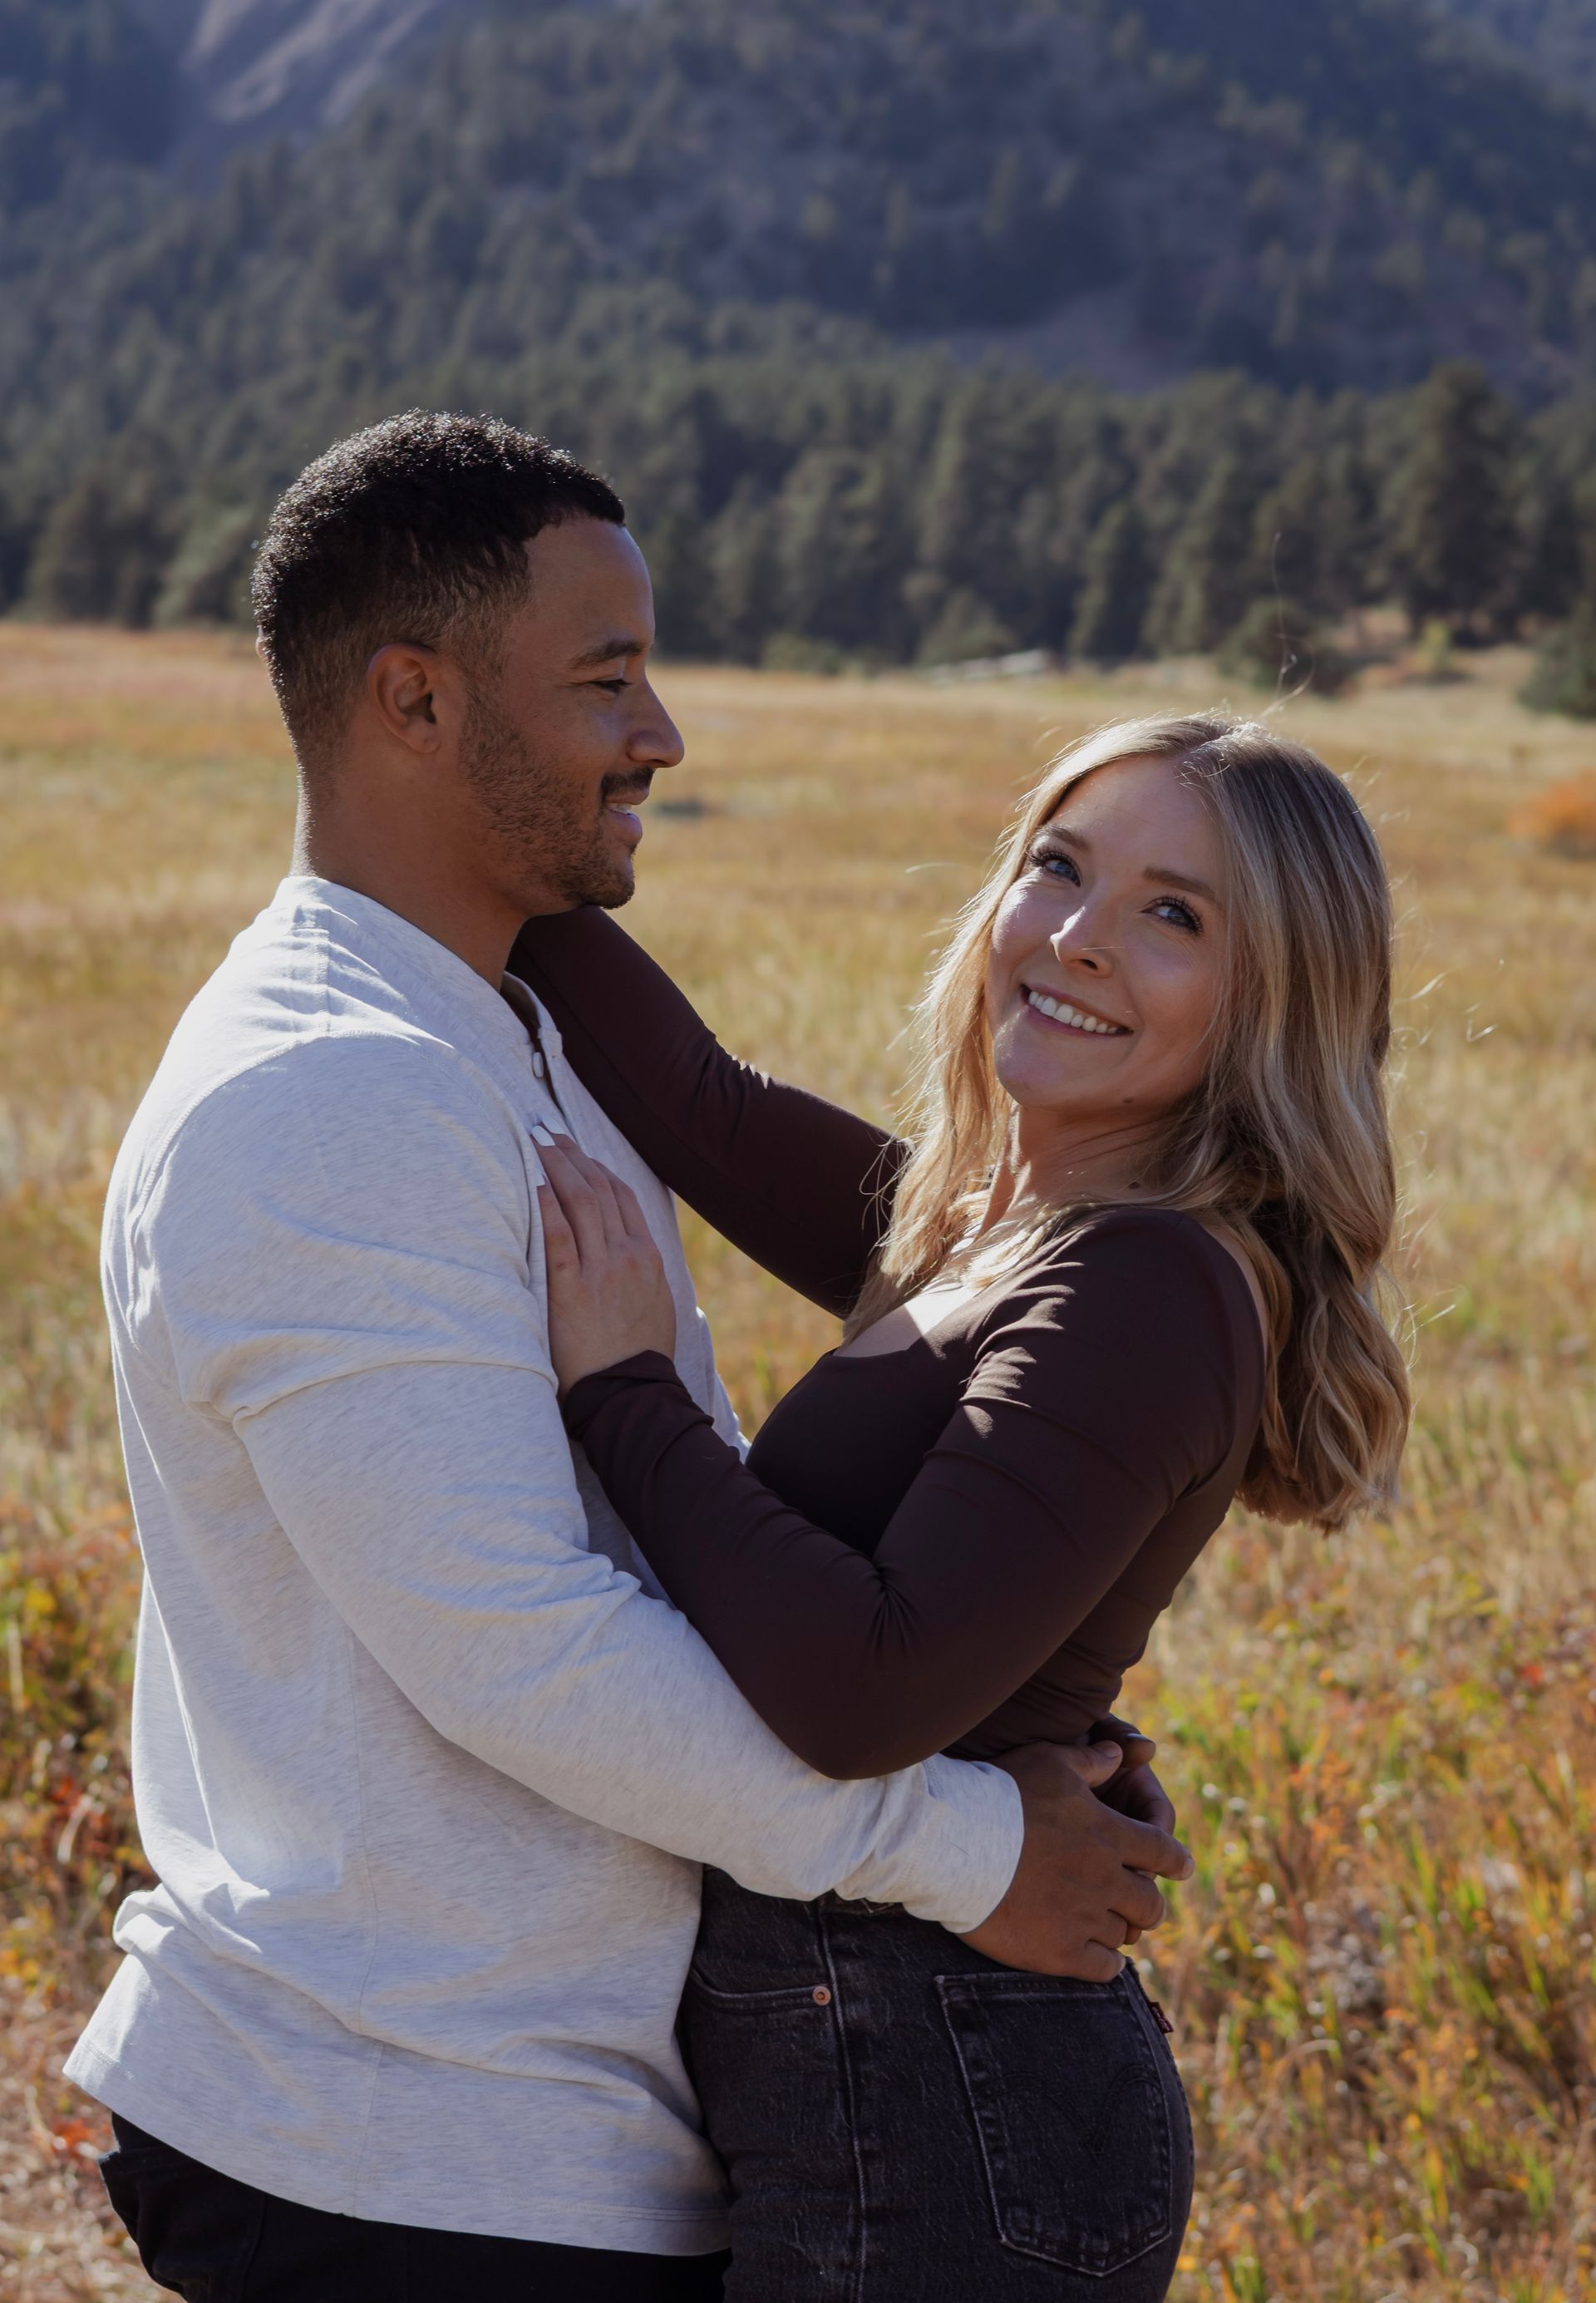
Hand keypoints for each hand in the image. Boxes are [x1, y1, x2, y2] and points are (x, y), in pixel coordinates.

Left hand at [534, 1131, 676, 1391]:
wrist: (632, 1393)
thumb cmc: (639, 1354)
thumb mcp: (654, 1303)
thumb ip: (640, 1270)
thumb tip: (626, 1250)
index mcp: (647, 1255)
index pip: (621, 1194)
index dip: (595, 1165)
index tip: (574, 1149)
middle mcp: (627, 1255)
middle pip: (598, 1189)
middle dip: (570, 1155)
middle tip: (545, 1129)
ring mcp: (601, 1272)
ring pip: (580, 1204)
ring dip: (556, 1167)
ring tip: (534, 1142)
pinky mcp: (573, 1292)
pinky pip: (560, 1240)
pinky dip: (548, 1207)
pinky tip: (535, 1184)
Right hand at [961, 1742, 1193, 1981]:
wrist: (955, 1844)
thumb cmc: (1000, 1794)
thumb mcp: (1048, 1760)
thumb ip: (1090, 1761)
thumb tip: (1119, 1753)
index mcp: (1110, 1835)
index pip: (1162, 1852)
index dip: (1176, 1860)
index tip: (1182, 1867)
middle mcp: (1106, 1881)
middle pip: (1151, 1904)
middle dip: (1149, 1903)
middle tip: (1141, 1904)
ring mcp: (1084, 1919)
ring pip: (1123, 1933)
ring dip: (1118, 1928)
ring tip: (1107, 1925)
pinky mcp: (1059, 1952)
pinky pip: (1102, 1968)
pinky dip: (1106, 1963)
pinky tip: (1098, 1956)